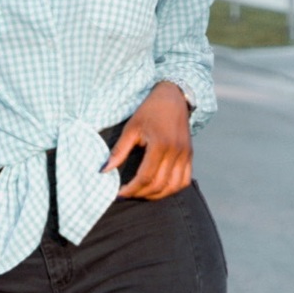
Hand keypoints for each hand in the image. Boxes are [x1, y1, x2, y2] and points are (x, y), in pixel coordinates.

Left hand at [101, 82, 192, 199]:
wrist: (173, 97)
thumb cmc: (149, 111)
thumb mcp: (131, 128)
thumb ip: (119, 151)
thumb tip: (104, 170)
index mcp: (160, 144)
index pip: (145, 177)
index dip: (132, 189)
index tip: (119, 193)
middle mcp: (175, 152)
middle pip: (159, 185)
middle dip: (141, 193)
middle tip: (128, 193)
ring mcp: (185, 155)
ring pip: (173, 187)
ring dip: (157, 195)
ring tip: (142, 193)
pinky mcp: (190, 156)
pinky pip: (184, 181)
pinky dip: (171, 189)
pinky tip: (159, 188)